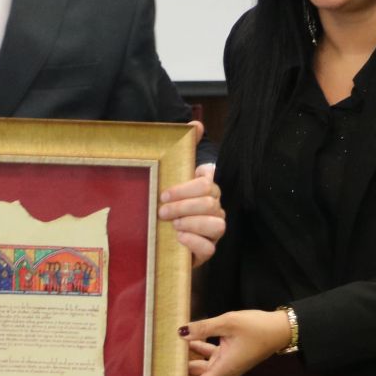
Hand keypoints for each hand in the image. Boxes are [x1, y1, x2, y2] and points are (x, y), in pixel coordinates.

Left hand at [158, 125, 223, 265]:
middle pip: (210, 202)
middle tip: (162, 211)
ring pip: (217, 224)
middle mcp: (215, 208)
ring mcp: (213, 231)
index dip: (187, 187)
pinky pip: (210, 248)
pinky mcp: (207, 251)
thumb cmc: (168, 204)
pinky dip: (195, 242)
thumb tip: (197, 124)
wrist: (159, 237)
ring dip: (193, 223)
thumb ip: (184, 149)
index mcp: (207, 190)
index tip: (164, 193)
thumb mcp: (170, 177)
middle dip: (184, 206)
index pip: (207, 183)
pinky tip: (179, 238)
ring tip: (174, 225)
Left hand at [161, 308, 289, 375]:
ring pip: (201, 369)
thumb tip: (181, 333)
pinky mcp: (229, 358)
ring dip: (186, 363)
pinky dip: (198, 351)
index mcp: (224, 369)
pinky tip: (188, 340)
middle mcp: (224, 372)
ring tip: (168, 356)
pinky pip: (209, 359)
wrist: (280, 330)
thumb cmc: (257, 328)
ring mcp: (227, 366)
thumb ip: (203, 328)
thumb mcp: (228, 323)